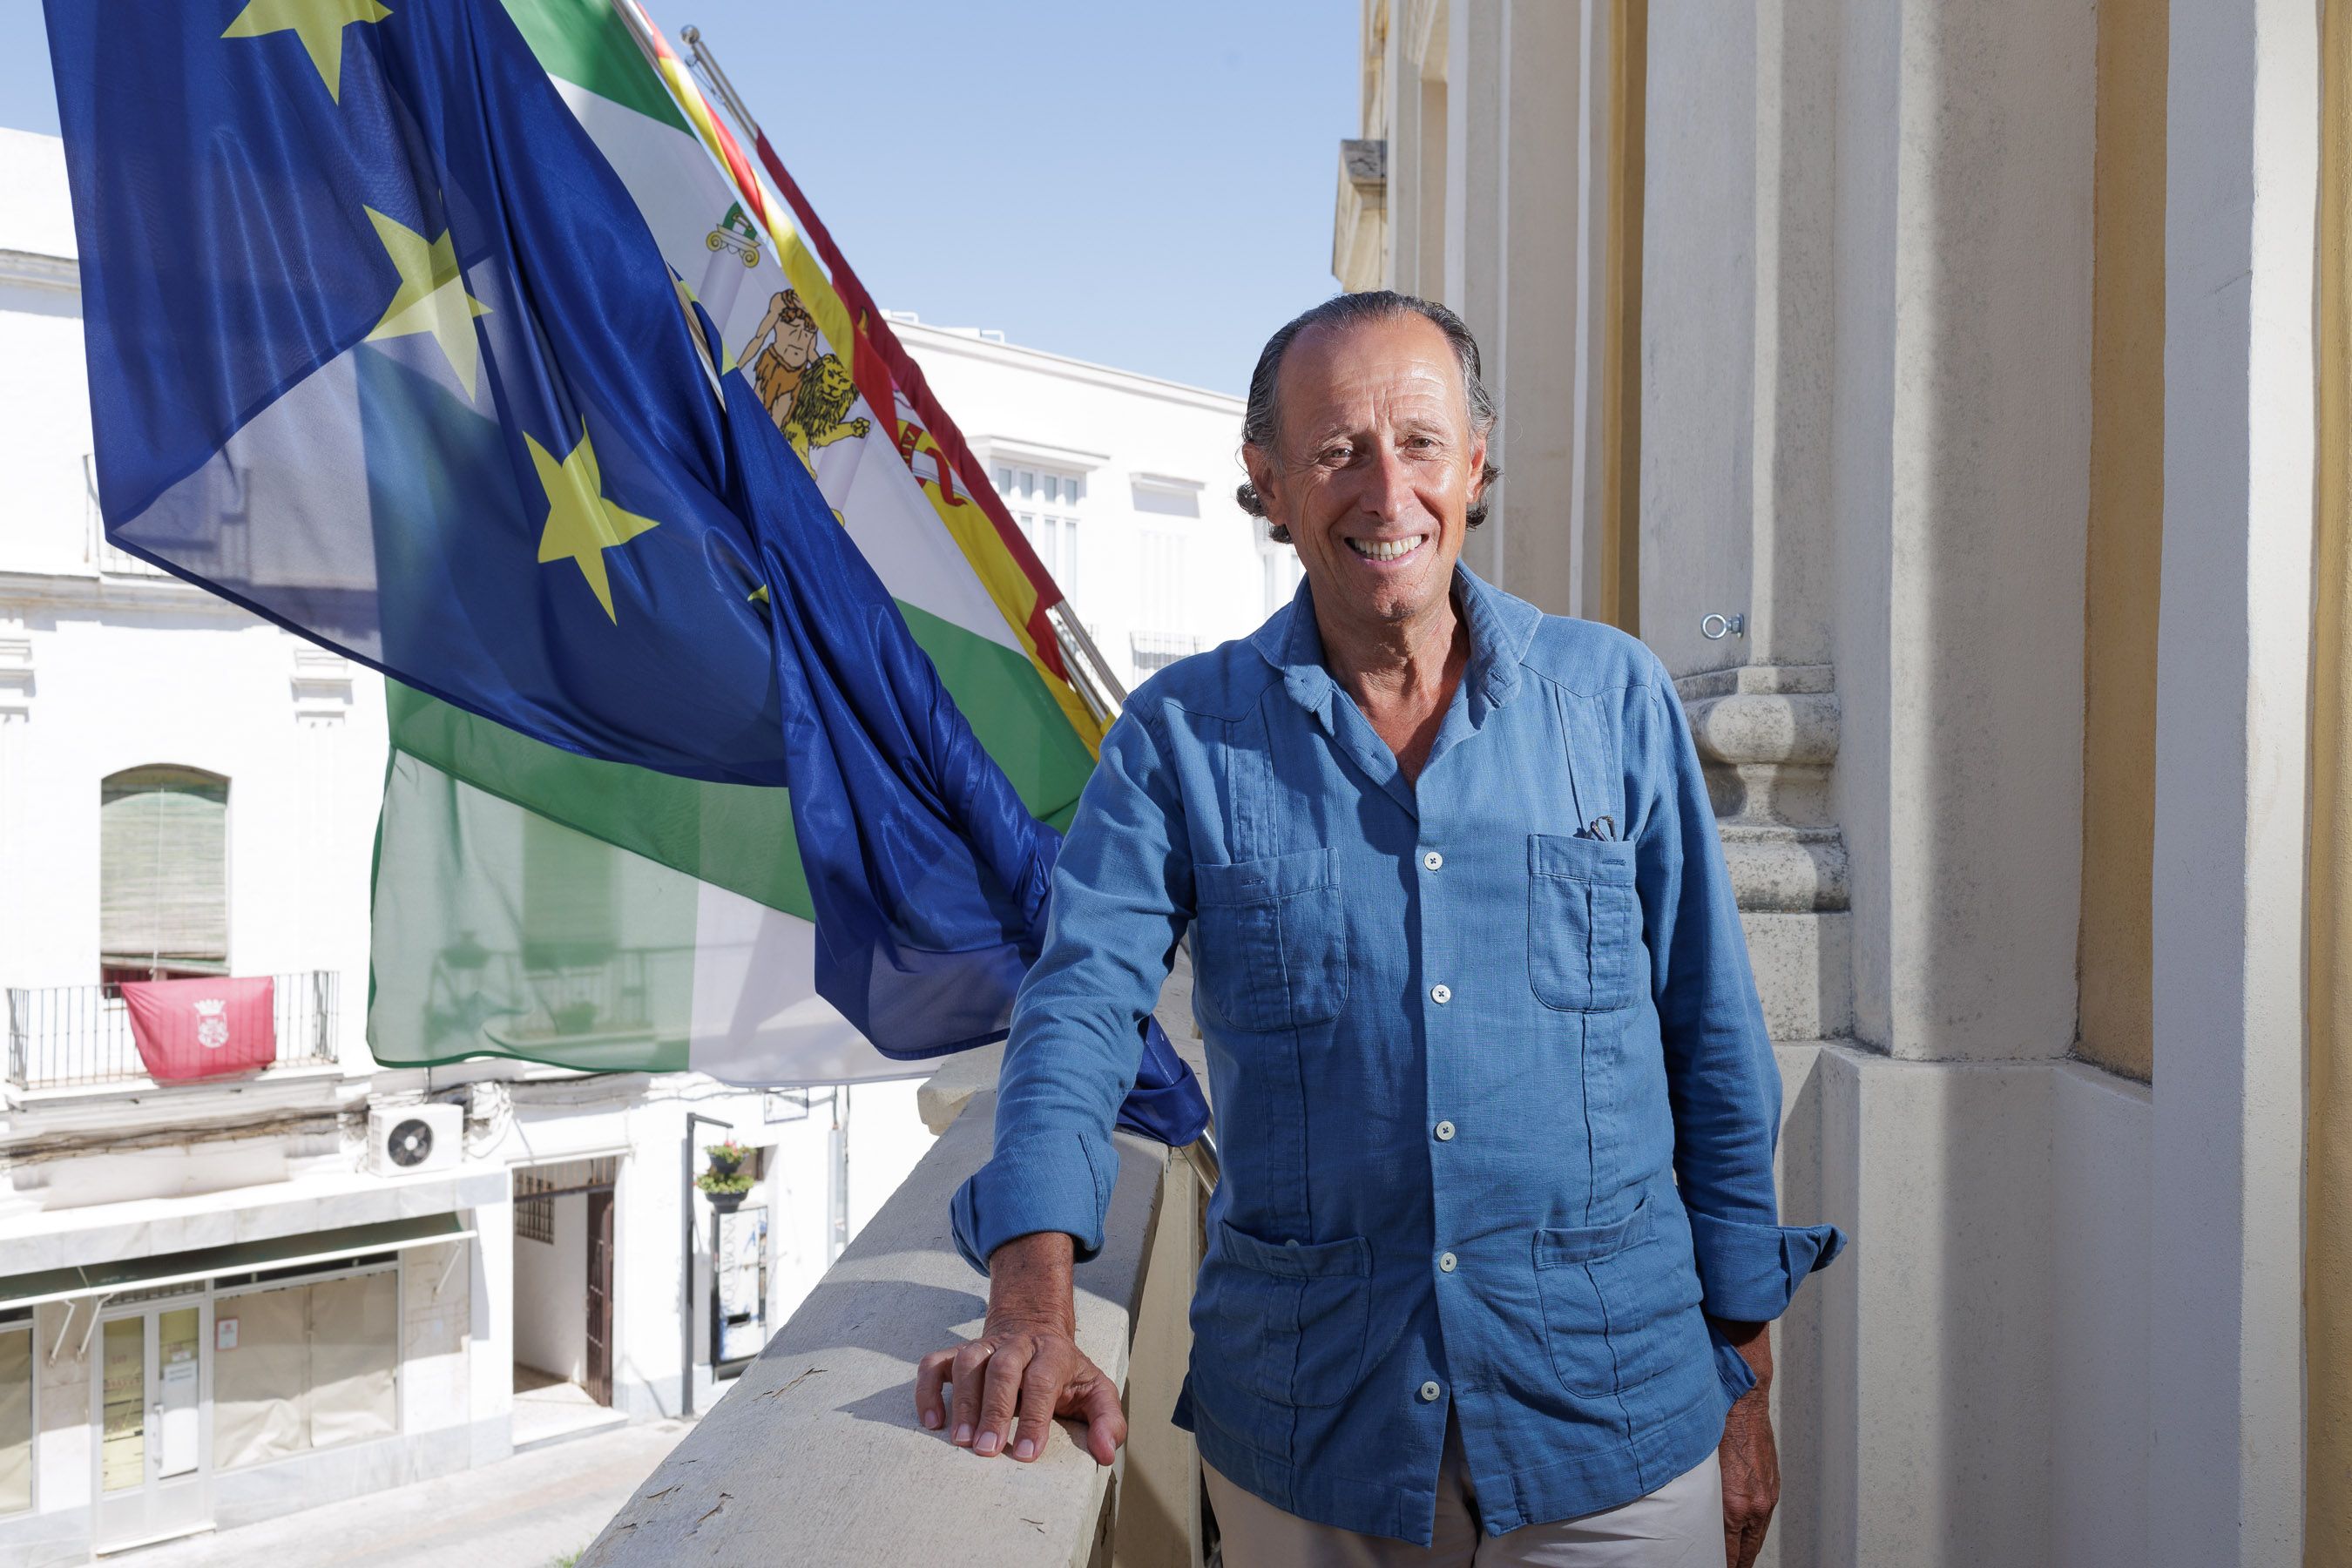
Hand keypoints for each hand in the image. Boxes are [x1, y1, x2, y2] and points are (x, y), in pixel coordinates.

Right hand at [913, 1231, 1126, 1466]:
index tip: (1027, 1453)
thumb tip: (1106, 1452)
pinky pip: (934, 1364)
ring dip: (962, 1401)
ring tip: (960, 1441)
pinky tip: (931, 1421)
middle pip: (1002, 1369)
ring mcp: (984, 1346)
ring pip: (968, 1362)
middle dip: (994, 1410)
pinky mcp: (958, 1353)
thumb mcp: (1096, 1391)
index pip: (1042, 1381)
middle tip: (987, 1451)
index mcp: (1053, 1353)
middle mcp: (1016, 1345)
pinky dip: (928, 1390)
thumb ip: (1108, 1420)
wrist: (1034, 1327)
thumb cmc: (1065, 1374)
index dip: (1034, 1417)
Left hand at [1714, 1319, 1776, 1567]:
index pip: (1728, 1552)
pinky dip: (1751, 1530)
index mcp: (1735, 1504)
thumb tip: (1681, 1514)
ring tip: (1731, 1559)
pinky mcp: (1772, 1484)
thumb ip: (1694, 1494)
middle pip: (1746, 1551)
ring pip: (1755, 1536)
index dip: (1717, 1561)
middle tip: (1719, 1564)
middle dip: (1733, 1561)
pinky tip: (1742, 1533)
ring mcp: (1767, 1495)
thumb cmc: (1713, 1424)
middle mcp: (1756, 1504)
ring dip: (1743, 1548)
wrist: (1741, 1397)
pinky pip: (1762, 1519)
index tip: (1707, 1562)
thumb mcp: (1695, 1464)